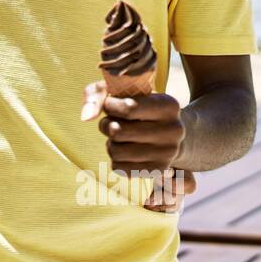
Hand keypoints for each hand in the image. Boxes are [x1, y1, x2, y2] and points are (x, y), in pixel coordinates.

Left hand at [83, 83, 192, 209]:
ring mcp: (168, 153)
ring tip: (119, 138)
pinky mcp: (158, 171)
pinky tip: (126, 151)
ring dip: (110, 143)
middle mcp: (174, 130)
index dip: (110, 106)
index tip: (111, 105)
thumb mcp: (122, 90)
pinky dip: (115, 159)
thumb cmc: (138, 106)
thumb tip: (86, 117)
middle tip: (112, 122)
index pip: (128, 109)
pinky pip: (118, 168)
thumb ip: (98, 94)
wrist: (168, 134)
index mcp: (168, 105)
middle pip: (118, 131)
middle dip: (106, 125)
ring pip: (116, 151)